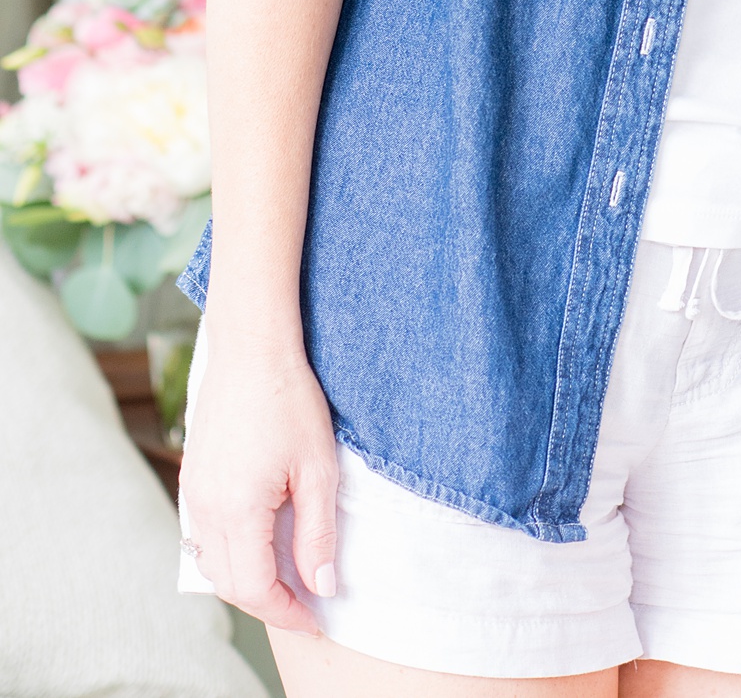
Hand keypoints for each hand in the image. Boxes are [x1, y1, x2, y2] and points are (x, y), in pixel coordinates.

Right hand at [178, 325, 338, 635]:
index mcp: (237, 510)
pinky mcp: (192, 479)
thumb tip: (322, 587)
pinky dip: (230, 552)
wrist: (251, 348)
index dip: (286, 611)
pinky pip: (203, 536)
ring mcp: (192, 494)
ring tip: (286, 574)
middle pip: (229, 583)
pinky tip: (259, 540)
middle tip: (306, 600)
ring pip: (212, 563)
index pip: (254, 589)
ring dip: (246, 579)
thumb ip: (317, 534)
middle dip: (267, 601)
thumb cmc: (290, 400)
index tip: (315, 617)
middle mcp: (205, 509)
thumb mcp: (318, 468)